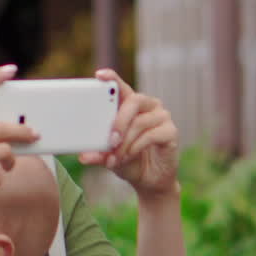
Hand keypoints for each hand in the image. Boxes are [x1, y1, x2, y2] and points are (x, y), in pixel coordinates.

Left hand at [78, 69, 179, 196]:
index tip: (100, 75)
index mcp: (131, 105)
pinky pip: (151, 135)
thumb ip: (98, 153)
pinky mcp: (171, 131)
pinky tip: (128, 157)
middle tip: (110, 141)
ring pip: (140, 122)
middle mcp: (148, 106)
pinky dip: (135, 147)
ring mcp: (162, 117)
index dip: (112, 78)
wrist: (148, 180)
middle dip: (118, 122)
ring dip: (125, 142)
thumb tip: (83, 156)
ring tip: (115, 158)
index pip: (121, 87)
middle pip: (133, 101)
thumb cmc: (128, 160)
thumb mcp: (108, 156)